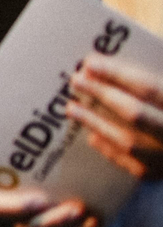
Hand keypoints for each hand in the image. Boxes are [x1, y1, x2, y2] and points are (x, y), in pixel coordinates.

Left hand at [70, 53, 162, 177]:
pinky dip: (110, 149)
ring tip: (72, 107)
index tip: (89, 62)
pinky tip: (93, 135)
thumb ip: (155, 83)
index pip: (148, 88)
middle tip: (75, 79)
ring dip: (96, 122)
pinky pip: (132, 164)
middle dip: (102, 94)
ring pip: (128, 140)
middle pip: (134, 112)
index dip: (117, 74)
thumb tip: (110, 66)